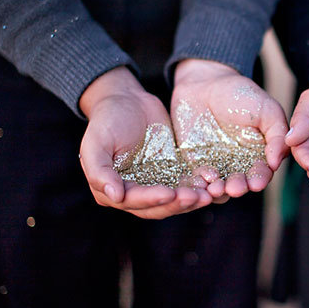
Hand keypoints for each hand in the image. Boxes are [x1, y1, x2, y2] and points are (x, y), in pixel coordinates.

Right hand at [79, 66, 205, 218]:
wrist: (128, 100)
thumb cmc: (107, 120)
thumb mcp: (96, 142)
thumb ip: (100, 171)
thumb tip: (114, 196)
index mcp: (112, 191)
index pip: (135, 201)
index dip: (152, 199)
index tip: (170, 193)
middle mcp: (135, 194)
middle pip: (159, 207)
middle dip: (178, 203)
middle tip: (198, 197)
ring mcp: (156, 184)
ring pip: (176, 200)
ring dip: (192, 200)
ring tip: (210, 195)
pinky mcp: (173, 173)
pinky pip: (187, 184)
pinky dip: (199, 185)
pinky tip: (212, 181)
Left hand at [170, 59, 288, 199]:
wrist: (205, 82)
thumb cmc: (240, 93)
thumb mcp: (267, 109)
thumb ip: (277, 135)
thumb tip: (276, 162)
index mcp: (259, 154)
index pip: (262, 173)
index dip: (260, 179)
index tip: (257, 183)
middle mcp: (239, 164)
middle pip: (240, 183)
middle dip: (239, 188)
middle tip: (235, 188)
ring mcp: (216, 164)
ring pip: (219, 186)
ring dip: (219, 191)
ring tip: (217, 189)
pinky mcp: (195, 163)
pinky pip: (197, 179)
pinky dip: (199, 184)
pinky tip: (201, 180)